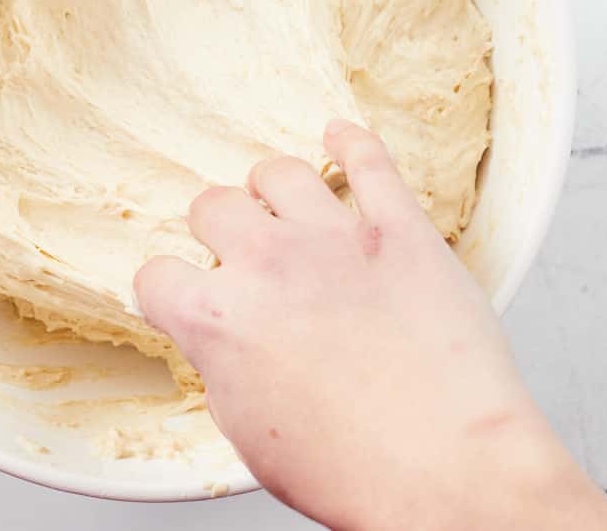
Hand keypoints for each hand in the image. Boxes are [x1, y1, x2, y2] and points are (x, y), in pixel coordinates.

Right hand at [135, 120, 606, 530]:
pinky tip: (340, 135)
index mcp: (217, 318)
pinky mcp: (399, 229)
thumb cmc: (356, 470)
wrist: (449, 471)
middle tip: (236, 248)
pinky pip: (369, 160)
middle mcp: (266, 263)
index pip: (157, 274)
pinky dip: (351, 141)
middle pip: (213, 206)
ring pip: (279, 172)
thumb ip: (223, 365)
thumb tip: (222, 339)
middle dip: (217, 228)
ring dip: (272, 186)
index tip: (180, 291)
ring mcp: (334, 238)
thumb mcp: (249, 435)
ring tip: (281, 200)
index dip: (167, 288)